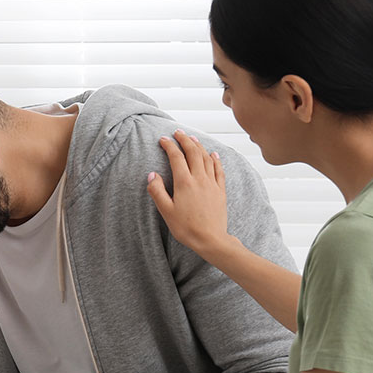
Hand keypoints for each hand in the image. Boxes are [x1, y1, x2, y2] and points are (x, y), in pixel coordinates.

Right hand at [147, 131, 231, 261]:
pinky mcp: (220, 190)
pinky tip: (213, 154)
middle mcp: (199, 179)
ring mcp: (212, 183)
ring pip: (206, 158)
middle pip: (193, 153)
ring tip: (192, 139)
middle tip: (178, 133)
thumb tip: (152, 175)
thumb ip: (157, 191)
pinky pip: (219, 170)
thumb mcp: (166, 211)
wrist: (211, 239)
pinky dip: (215, 159)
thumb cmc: (186, 228)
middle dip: (185, 140)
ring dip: (199, 146)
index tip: (163, 139)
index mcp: (184, 183)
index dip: (169, 146)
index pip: (176, 157)